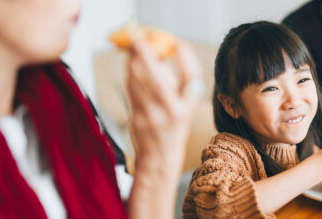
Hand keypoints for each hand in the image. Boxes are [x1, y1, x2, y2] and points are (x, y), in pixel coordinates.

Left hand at [126, 38, 202, 217]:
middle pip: (158, 73)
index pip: (191, 74)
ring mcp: (155, 116)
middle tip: (140, 39)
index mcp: (190, 105)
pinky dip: (130, 74)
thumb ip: (174, 80)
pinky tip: (131, 68)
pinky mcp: (139, 118)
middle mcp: (175, 110)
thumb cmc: (172, 127)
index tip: (175, 41)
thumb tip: (157, 51)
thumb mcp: (183, 104)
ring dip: (134, 61)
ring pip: (140, 80)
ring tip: (135, 51)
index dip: (183, 54)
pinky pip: (132, 89)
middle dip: (145, 52)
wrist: (160, 157)